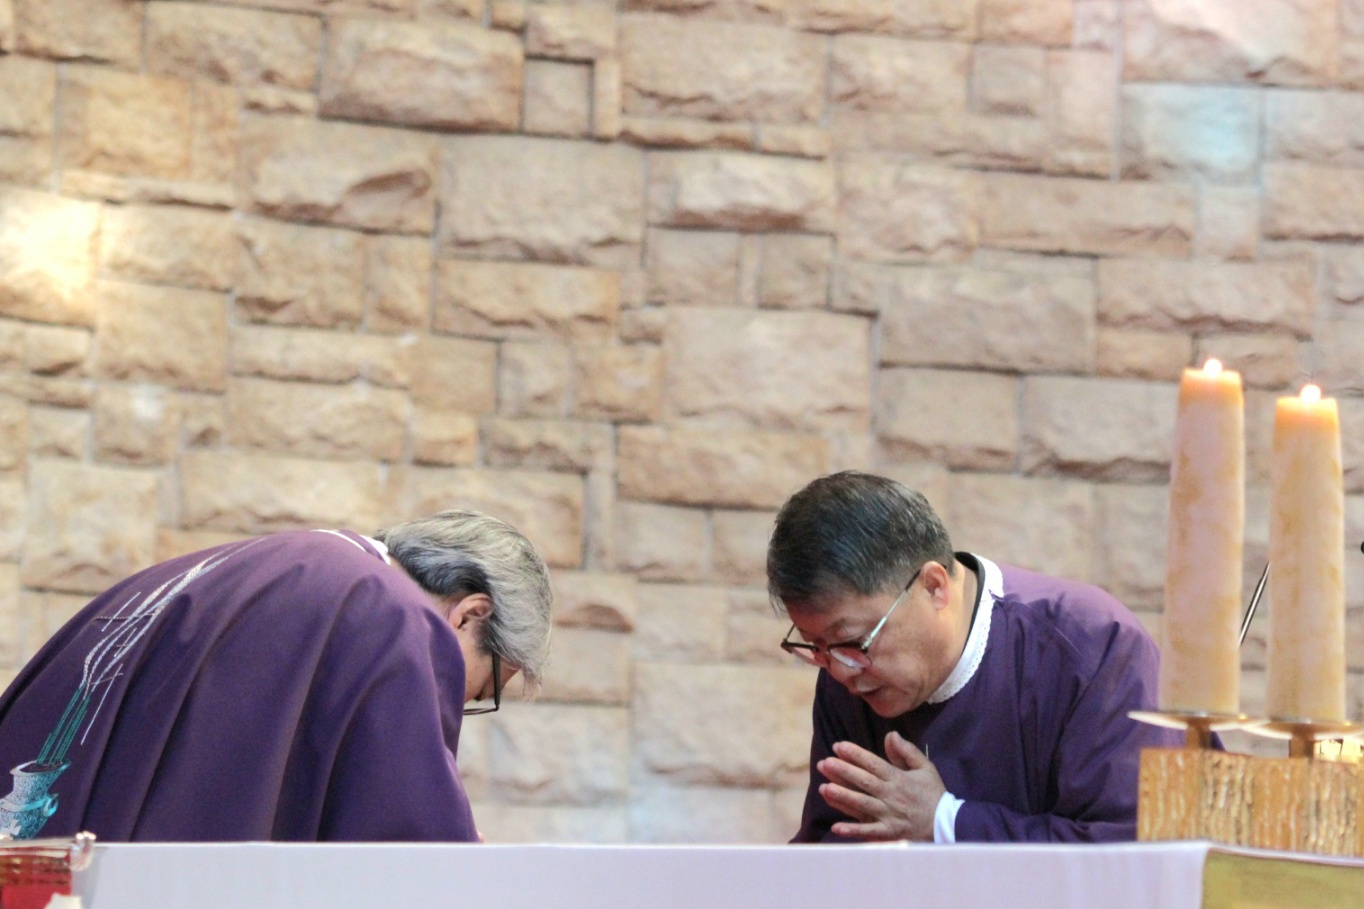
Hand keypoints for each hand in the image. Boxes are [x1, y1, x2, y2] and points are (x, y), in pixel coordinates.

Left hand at [816, 732, 945, 841]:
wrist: (947, 824)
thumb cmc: (933, 794)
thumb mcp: (925, 768)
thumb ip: (907, 751)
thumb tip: (890, 735)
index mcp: (898, 778)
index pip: (873, 764)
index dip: (855, 754)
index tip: (838, 746)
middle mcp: (891, 795)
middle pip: (864, 781)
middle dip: (843, 771)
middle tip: (825, 763)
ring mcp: (889, 815)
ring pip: (863, 804)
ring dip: (843, 797)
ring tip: (825, 788)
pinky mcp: (889, 832)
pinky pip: (869, 831)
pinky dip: (853, 830)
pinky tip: (837, 827)